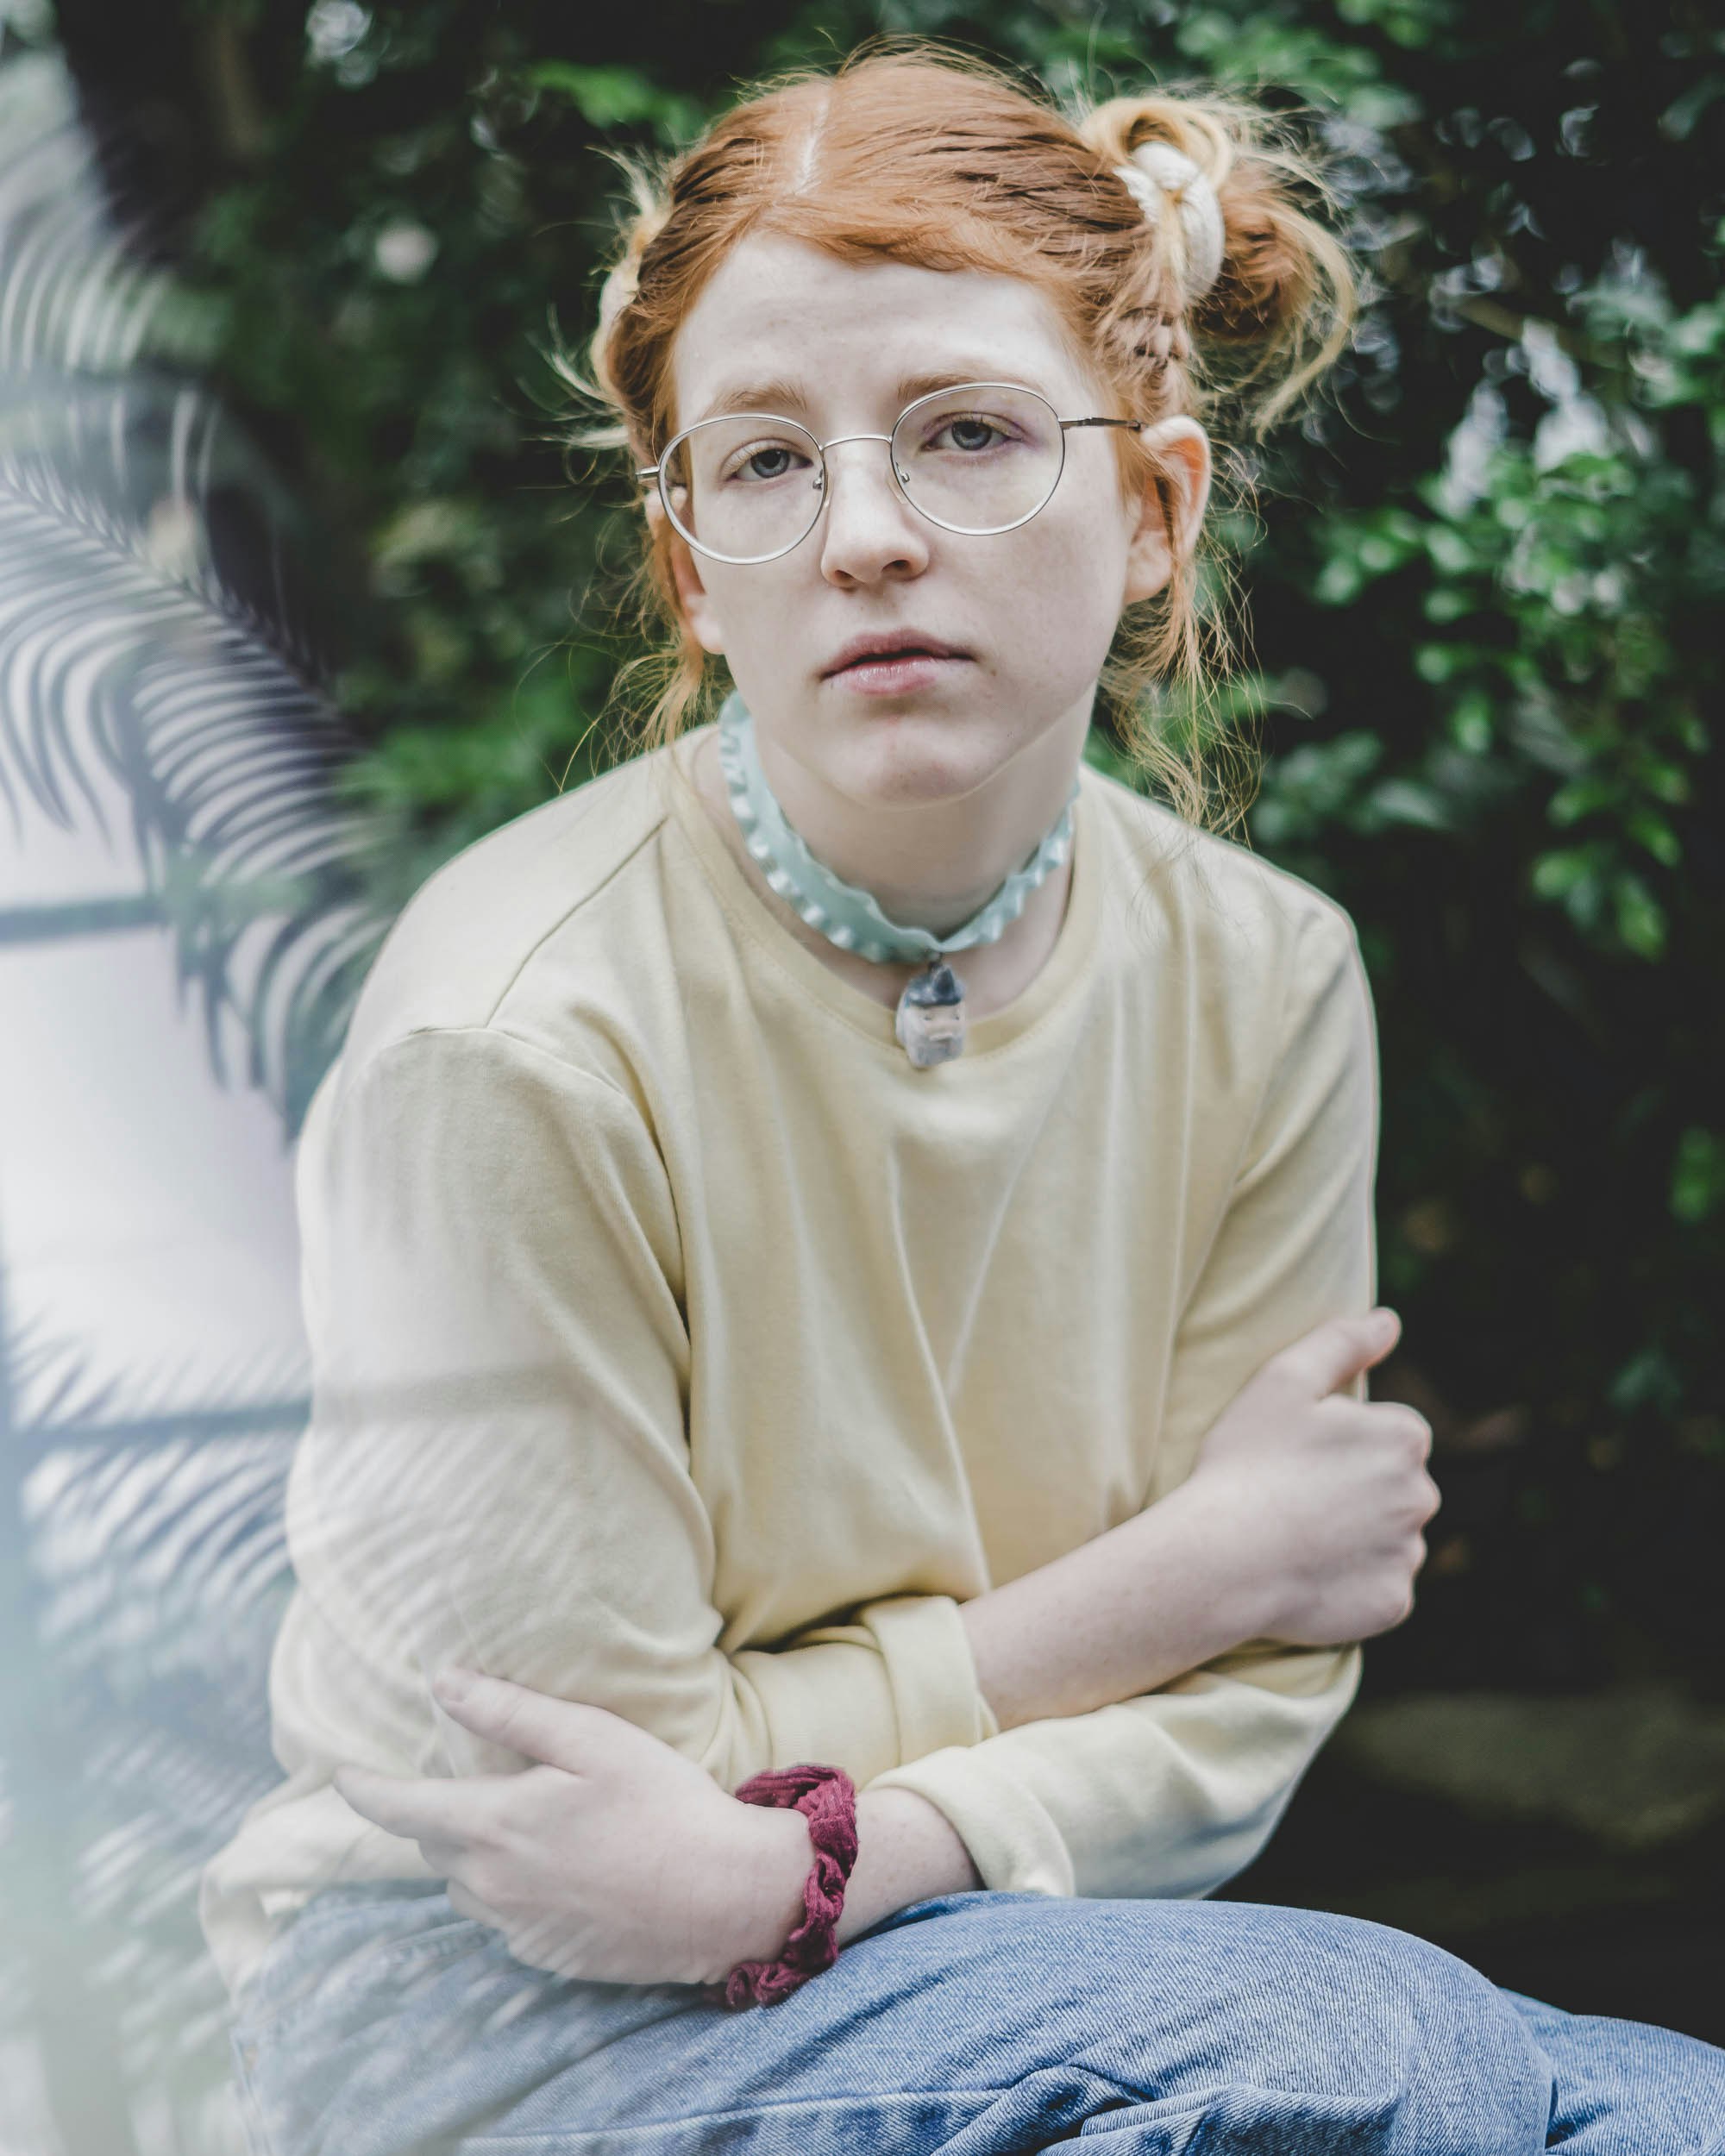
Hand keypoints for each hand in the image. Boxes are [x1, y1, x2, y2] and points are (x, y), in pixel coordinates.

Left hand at [332, 1670, 812, 1986]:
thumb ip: (510, 1713)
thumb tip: (442, 1683)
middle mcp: (492, 1884)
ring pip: (464, 1886)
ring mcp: (517, 1928)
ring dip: (470, 1854)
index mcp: (495, 1825)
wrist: (723, 1896)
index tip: (339, 1775)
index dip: (364, 1790)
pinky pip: (502, 1918)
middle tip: (457, 1782)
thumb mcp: (592, 1738)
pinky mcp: (545, 1957)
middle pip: (432, 1846)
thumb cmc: (663, 1804)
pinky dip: (509, 1889)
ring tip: (515, 1823)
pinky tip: (559, 1867)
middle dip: (432, 1814)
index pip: (400, 1809)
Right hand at [1182, 1308, 1439, 1646]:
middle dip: (1359, 1488)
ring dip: (1359, 1536)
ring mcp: (1409, 1554)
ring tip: (1298, 1536)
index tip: (1300, 1455)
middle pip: (1396, 1486)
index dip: (1342, 1442)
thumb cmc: (1247, 1462)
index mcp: (1403, 1437)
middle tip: (1295, 1495)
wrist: (1222, 1557)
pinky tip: (1309, 1574)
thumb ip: (1340, 1342)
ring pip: (1391, 1538)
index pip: (1390, 1433)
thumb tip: (1389, 1322)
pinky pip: (1380, 1587)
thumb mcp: (1281, 1380)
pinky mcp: (1393, 1604)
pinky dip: (1353, 1582)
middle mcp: (1422, 1496)